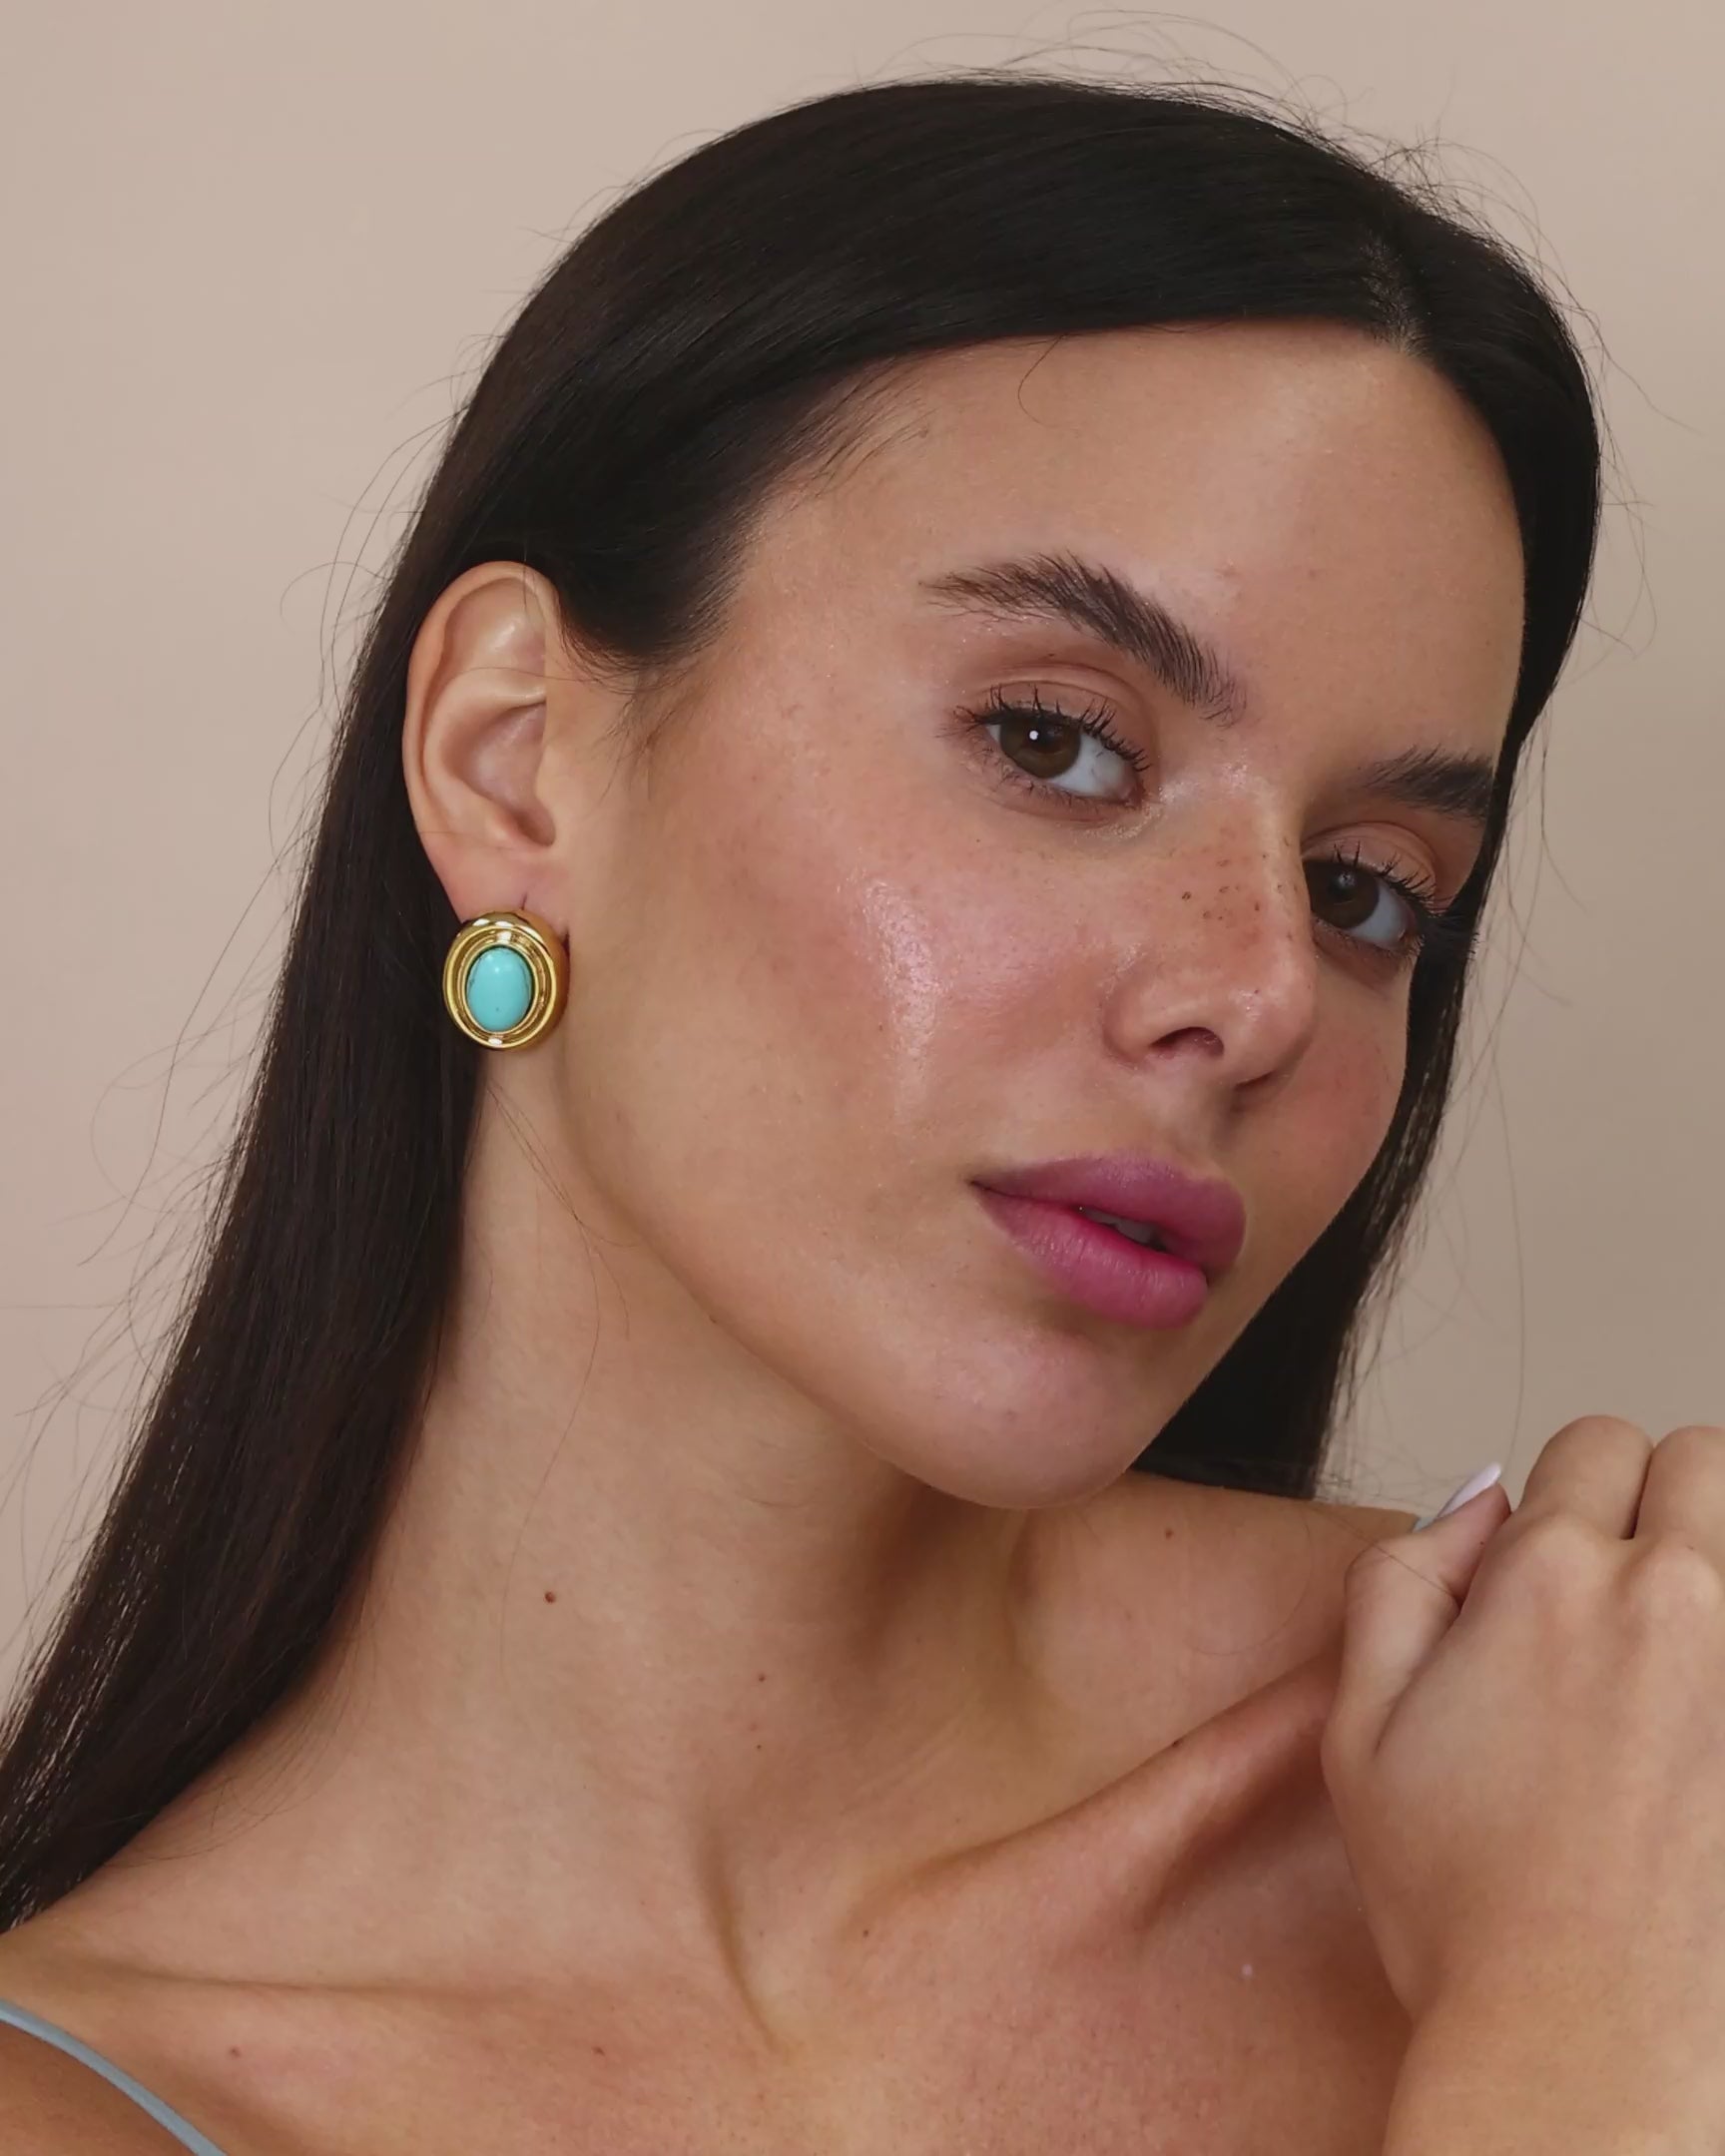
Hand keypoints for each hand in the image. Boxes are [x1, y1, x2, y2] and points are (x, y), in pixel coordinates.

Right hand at [1321, 1415, 1724, 2095]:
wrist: (1584, 2042)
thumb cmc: (1466, 1905)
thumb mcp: (1359, 1730)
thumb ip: (1400, 1581)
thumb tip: (1478, 1502)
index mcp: (1549, 1584)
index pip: (1593, 1441)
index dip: (1567, 1493)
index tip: (1555, 1563)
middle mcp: (1672, 1603)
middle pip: (1702, 1460)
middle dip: (1661, 1501)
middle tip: (1628, 1591)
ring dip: (1712, 1570)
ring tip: (1678, 1664)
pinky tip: (1700, 1724)